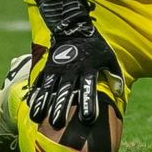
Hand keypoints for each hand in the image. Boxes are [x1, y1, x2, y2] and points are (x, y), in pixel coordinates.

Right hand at [26, 0, 121, 129]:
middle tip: (57, 124)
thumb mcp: (108, 57)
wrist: (73, 27)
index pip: (88, 88)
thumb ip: (114, 75)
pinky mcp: (47, 67)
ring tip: (37, 119)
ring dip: (43, 104)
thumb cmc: (94, 46)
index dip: (88, 103)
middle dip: (61, 108)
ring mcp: (57, 68)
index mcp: (88, 69)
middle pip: (65, 91)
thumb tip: (120, 93)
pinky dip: (35, 94)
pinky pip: (40, 82)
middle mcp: (71, 70)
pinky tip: (32, 107)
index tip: (88, 119)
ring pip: (49, 88)